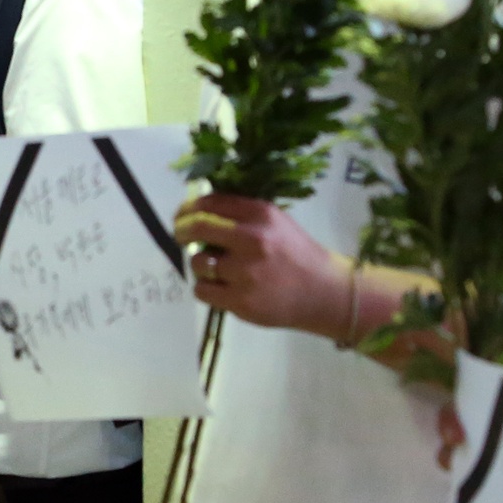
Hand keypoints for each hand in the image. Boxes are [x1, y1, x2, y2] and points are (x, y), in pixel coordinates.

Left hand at [176, 191, 350, 338]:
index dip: (188, 208)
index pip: (211, 203)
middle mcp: (252, 239)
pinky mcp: (239, 300)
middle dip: (181, 230)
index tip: (182, 215)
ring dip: (198, 264)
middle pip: (197, 227)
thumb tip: (200, 209)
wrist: (323, 293)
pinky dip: (205, 288)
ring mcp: (245, 271)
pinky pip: (201, 290)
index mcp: (261, 215)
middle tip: (179, 235)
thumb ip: (243, 215)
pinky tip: (219, 287)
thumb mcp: (277, 223)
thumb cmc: (296, 256)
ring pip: (197, 262)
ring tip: (214, 268)